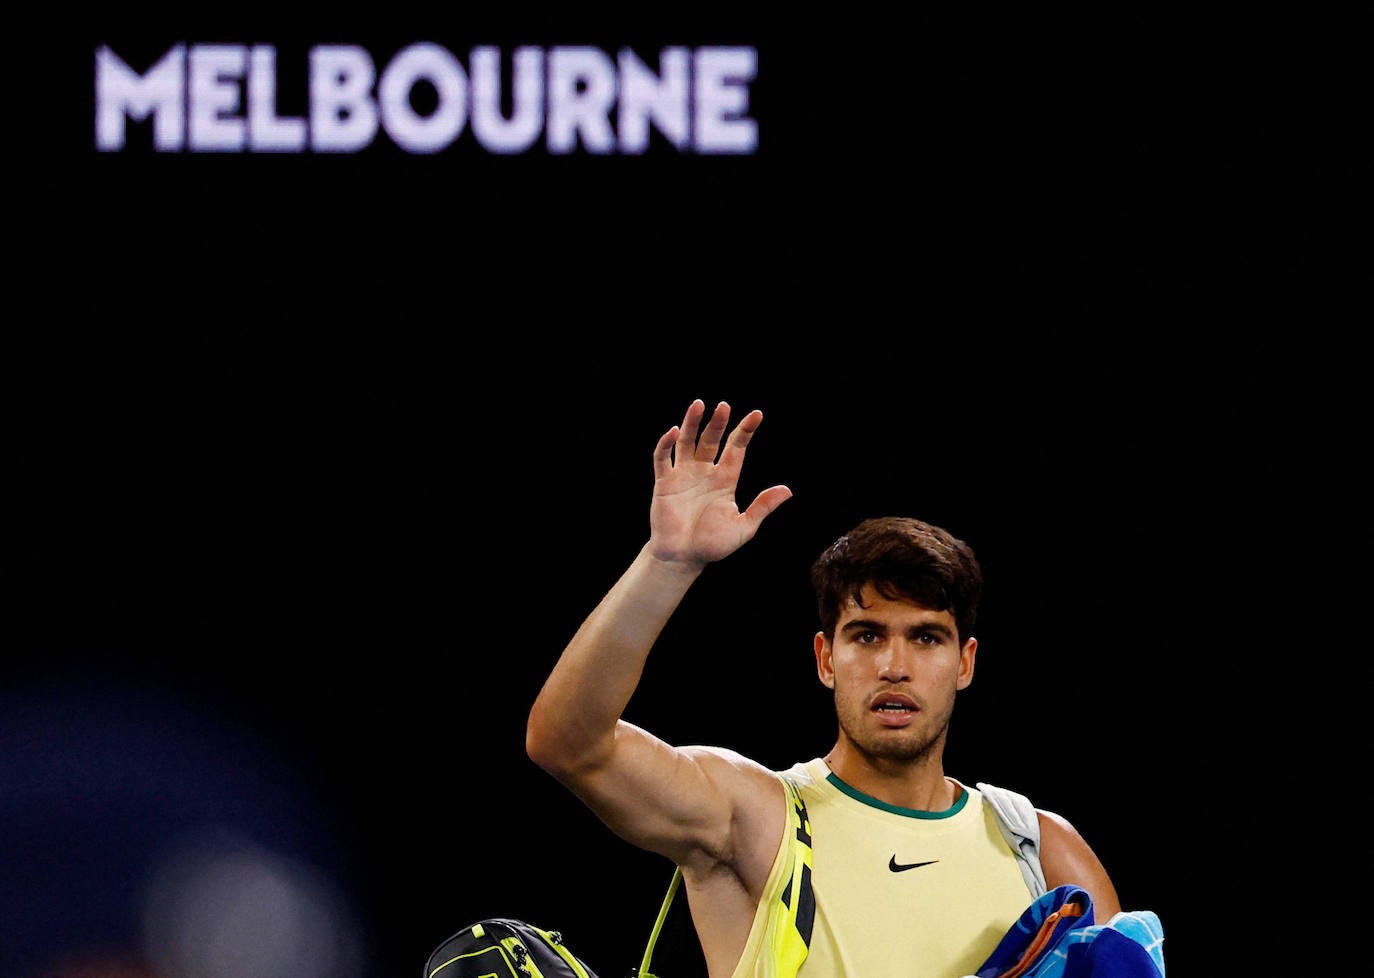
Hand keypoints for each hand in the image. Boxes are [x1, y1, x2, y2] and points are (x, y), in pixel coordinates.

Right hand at [649, 399, 792, 566]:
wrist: (683, 558)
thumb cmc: (713, 545)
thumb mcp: (744, 527)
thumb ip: (762, 507)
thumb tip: (787, 490)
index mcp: (725, 480)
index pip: (736, 449)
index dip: (745, 431)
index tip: (756, 415)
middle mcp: (705, 473)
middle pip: (711, 440)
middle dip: (718, 423)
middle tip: (724, 406)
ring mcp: (684, 476)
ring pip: (687, 442)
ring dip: (692, 423)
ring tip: (698, 405)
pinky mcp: (664, 483)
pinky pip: (663, 458)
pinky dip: (666, 444)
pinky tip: (674, 431)